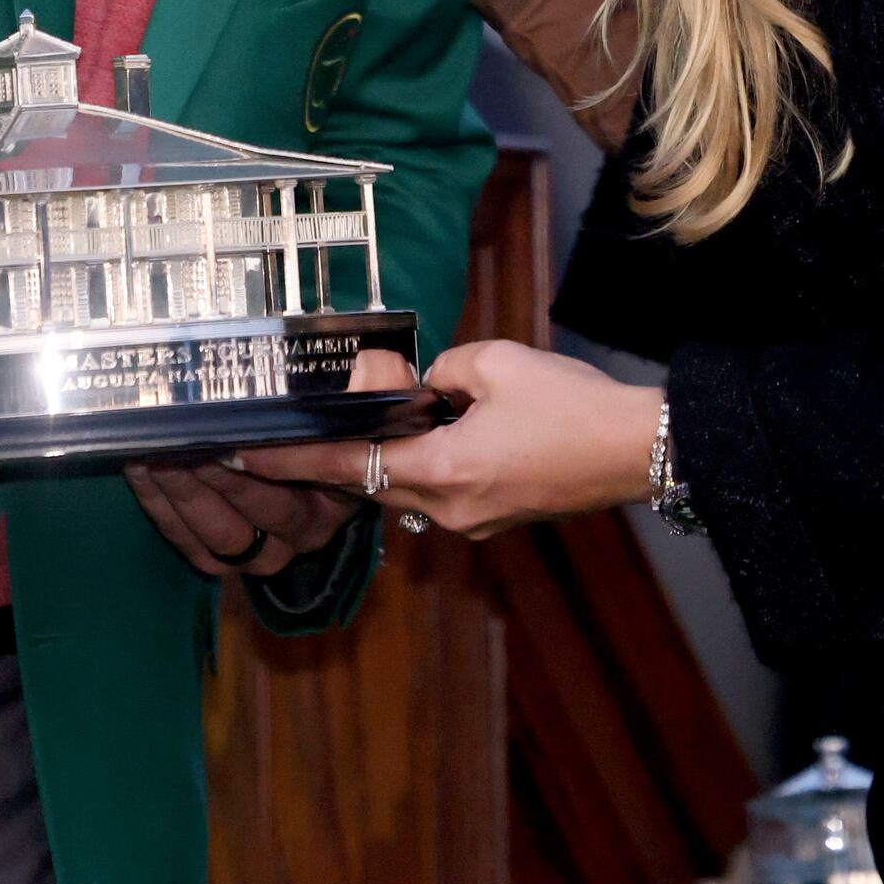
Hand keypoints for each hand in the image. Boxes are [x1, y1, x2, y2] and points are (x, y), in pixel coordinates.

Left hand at [123, 349, 416, 578]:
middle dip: (205, 479)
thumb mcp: (354, 408)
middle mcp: (303, 533)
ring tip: (145, 454)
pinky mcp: (229, 561)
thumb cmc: (329, 429)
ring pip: (217, 536)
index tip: (228, 436)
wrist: (333, 476)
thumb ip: (365, 385)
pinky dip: (161, 511)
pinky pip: (191, 546)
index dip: (265, 462)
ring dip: (176, 495)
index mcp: (339, 495)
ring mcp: (265, 552)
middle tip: (169, 442)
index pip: (305, 482)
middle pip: (253, 516)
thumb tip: (363, 362)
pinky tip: (139, 474)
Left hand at [245, 341, 658, 539]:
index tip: (246, 456)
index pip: (346, 465)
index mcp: (441, 470)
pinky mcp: (497, 517)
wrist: (637, 449)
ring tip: (375, 417)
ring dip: (387, 457)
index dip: (292, 460)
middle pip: (371, 482)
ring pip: (406, 488)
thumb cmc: (571, 405)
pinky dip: (424, 465)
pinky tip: (433, 431)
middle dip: (339, 453)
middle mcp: (449, 508)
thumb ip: (440, 372)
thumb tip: (421, 386)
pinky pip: (440, 492)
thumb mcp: (494, 362)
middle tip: (303, 425)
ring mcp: (475, 520)